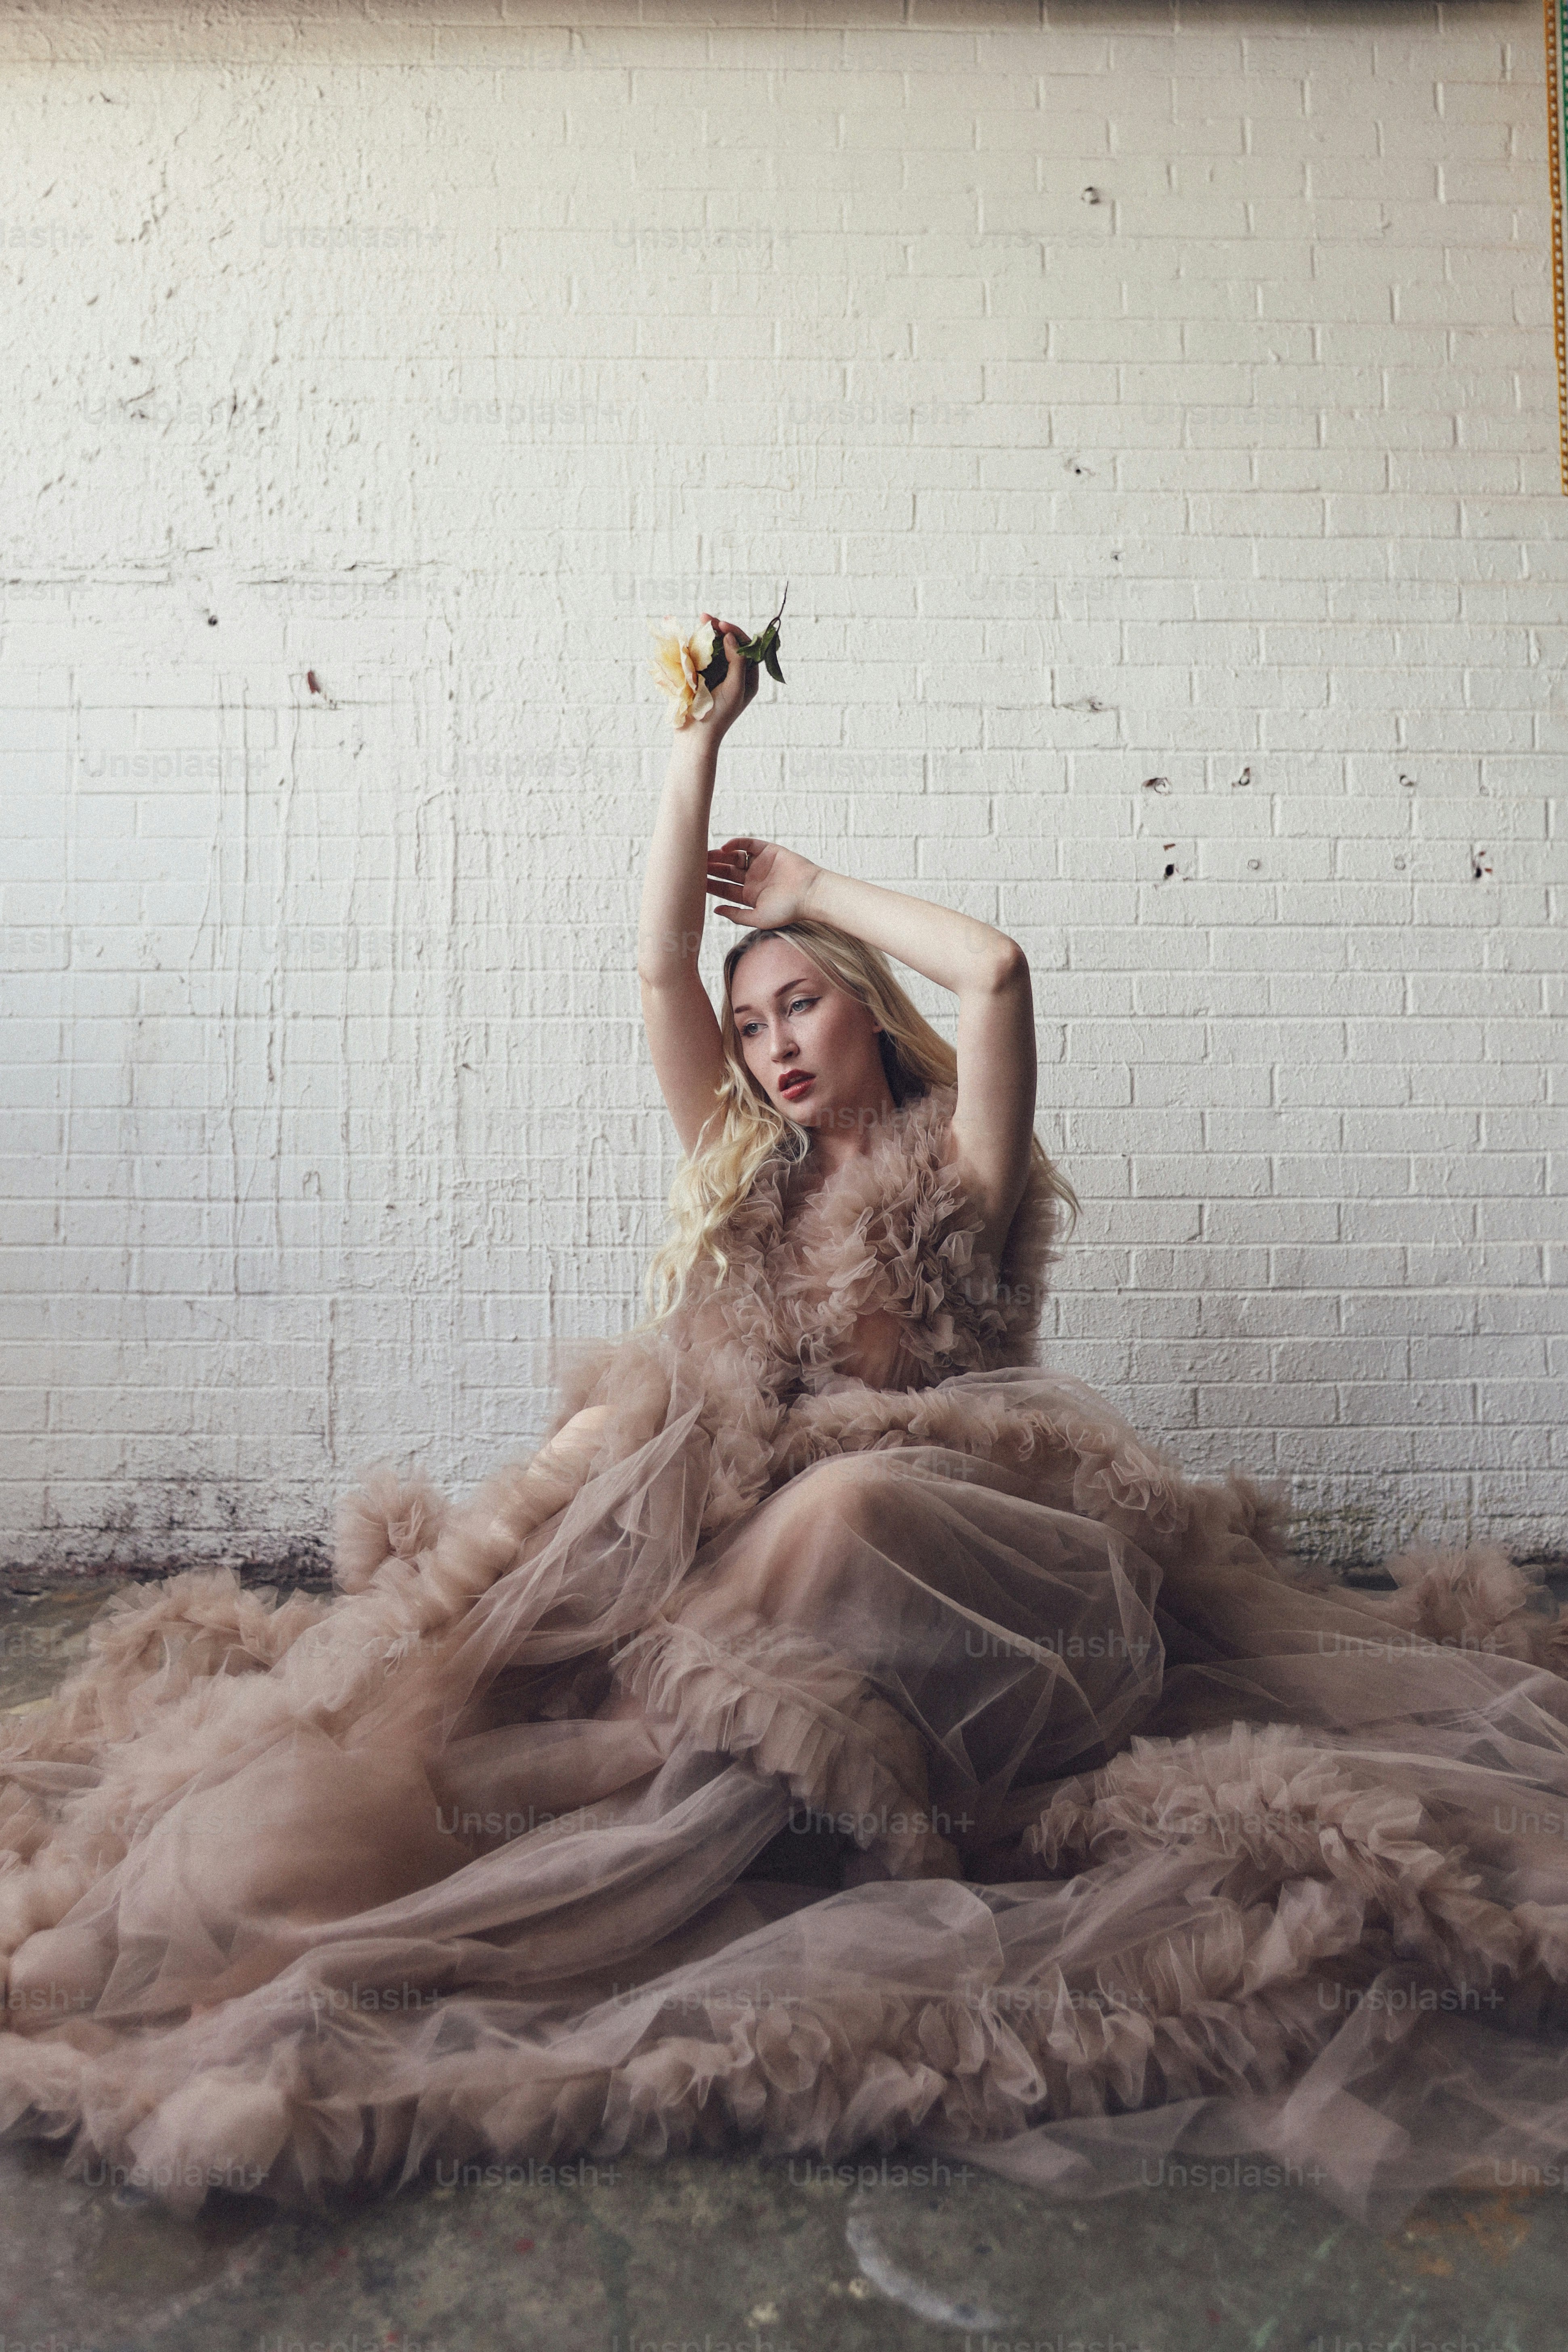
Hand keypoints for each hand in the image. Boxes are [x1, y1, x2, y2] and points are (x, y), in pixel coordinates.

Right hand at [698, 614, 760, 739]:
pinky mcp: (702, 678)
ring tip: (699, 623)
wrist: (695, 737)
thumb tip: (730, 637)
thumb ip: (736, 661)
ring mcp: (717, 675)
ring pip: (715, 648)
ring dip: (707, 635)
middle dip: (719, 630)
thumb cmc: (719, 715)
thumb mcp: (734, 688)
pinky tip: (691, 638)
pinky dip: (697, 647)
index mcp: (748, 677)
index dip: (734, 633)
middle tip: (705, 617)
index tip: (720, 625)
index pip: (746, 647)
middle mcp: (735, 674)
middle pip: (730, 644)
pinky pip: (702, 657)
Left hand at [705, 837, 821, 928]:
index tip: (694, 883)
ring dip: (719, 856)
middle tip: (694, 865)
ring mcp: (759, 864)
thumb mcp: (758, 918)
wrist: (809, 893)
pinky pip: (747, 844)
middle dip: (711, 869)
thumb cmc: (788, 910)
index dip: (710, 885)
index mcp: (750, 896)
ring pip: (733, 858)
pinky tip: (724, 848)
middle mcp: (753, 879)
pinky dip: (735, 843)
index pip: (724, 889)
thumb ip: (737, 915)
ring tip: (704, 856)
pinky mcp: (767, 850)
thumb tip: (715, 910)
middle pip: (726, 872)